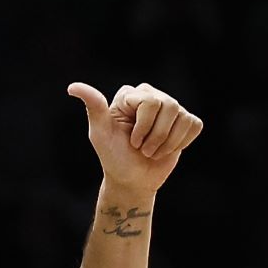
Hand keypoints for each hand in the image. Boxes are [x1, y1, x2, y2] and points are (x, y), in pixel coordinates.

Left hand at [67, 82, 202, 193]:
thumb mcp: (100, 134)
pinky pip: (194, 125)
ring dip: (167, 143)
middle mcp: (152, 96)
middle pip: (170, 106)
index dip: (143, 128)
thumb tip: (72, 87)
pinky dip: (181, 143)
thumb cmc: (113, 157)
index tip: (131, 142)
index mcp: (130, 95)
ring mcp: (171, 108)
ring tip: (153, 151)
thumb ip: (94, 108)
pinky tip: (167, 149)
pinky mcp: (186, 121)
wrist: (132, 180)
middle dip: (156, 136)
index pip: (150, 102)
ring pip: (183, 118)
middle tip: (142, 149)